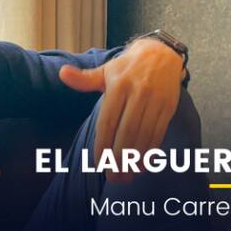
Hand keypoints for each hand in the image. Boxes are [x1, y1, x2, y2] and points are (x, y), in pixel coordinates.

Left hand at [59, 38, 184, 182]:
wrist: (161, 54)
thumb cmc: (127, 67)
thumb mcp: (106, 70)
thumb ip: (84, 79)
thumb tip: (62, 74)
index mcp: (118, 85)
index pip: (108, 121)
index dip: (103, 144)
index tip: (99, 163)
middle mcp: (138, 93)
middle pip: (127, 132)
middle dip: (119, 158)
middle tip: (113, 177)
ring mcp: (155, 100)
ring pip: (144, 134)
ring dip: (135, 158)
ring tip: (127, 175)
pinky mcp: (168, 106)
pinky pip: (158, 132)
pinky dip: (151, 150)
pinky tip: (143, 164)